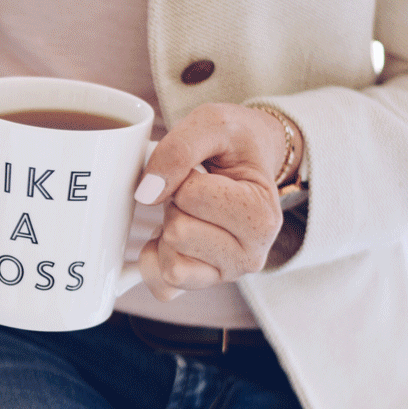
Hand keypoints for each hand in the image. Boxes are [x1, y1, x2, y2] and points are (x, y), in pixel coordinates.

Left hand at [133, 103, 299, 300]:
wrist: (247, 159)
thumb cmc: (233, 142)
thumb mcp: (212, 123)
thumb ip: (179, 150)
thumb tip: (146, 194)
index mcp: (262, 216)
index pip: (190, 196)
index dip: (184, 177)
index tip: (206, 172)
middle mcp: (252, 256)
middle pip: (178, 232)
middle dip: (176, 206)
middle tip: (196, 194)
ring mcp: (225, 275)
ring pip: (170, 262)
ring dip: (167, 231)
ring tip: (191, 213)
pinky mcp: (199, 285)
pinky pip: (160, 285)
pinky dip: (155, 259)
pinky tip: (171, 238)